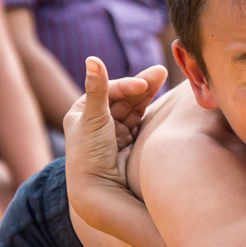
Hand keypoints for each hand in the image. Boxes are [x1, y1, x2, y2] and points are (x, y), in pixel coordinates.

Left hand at [63, 57, 165, 226]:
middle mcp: (97, 119)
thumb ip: (97, 88)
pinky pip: (140, 120)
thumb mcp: (93, 117)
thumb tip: (92, 57)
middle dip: (143, 85)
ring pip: (134, 106)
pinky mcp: (127, 141)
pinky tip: (161, 98)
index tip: (144, 85)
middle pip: (124, 97)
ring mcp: (113, 130)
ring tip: (164, 78)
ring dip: (148, 94)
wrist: (99, 189)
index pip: (109, 91)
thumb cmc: (90, 153)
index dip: (127, 85)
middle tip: (163, 72)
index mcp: (81, 110)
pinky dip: (150, 109)